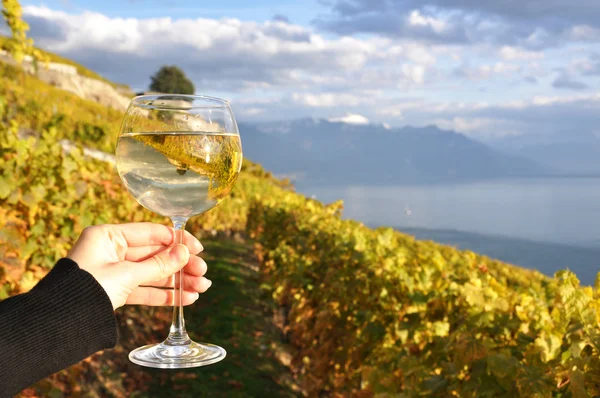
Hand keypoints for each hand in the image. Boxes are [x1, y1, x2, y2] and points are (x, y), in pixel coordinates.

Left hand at [67, 223, 211, 309]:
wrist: (58, 324)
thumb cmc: (86, 291)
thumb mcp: (126, 275)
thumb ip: (159, 264)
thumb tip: (186, 252)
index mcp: (108, 236)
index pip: (151, 232)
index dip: (177, 241)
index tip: (198, 249)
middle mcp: (111, 251)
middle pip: (155, 254)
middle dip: (181, 265)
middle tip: (203, 273)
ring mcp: (113, 272)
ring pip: (153, 273)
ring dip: (177, 281)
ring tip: (201, 289)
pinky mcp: (115, 291)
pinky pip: (144, 289)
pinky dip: (164, 294)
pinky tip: (185, 299)